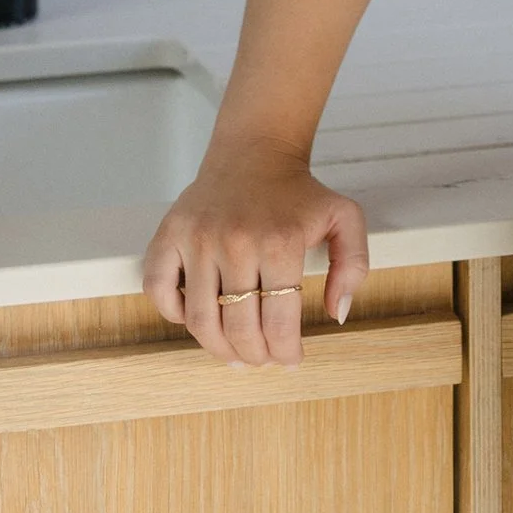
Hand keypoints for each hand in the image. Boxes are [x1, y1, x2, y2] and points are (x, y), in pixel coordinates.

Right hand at [141, 145, 371, 368]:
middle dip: (254, 357)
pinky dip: (172, 314)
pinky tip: (195, 317)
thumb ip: (353, 266)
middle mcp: (236, 241)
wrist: (255, 151)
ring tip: (234, 353)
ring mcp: (198, 238)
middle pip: (239, 329)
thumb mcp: (344, 218)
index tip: (291, 360)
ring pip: (200, 320)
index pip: (280, 325)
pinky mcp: (170, 233)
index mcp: (280, 242)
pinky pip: (158, 290)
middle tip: (261, 361)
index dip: (286, 354)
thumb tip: (337, 313)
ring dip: (218, 348)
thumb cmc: (298, 192)